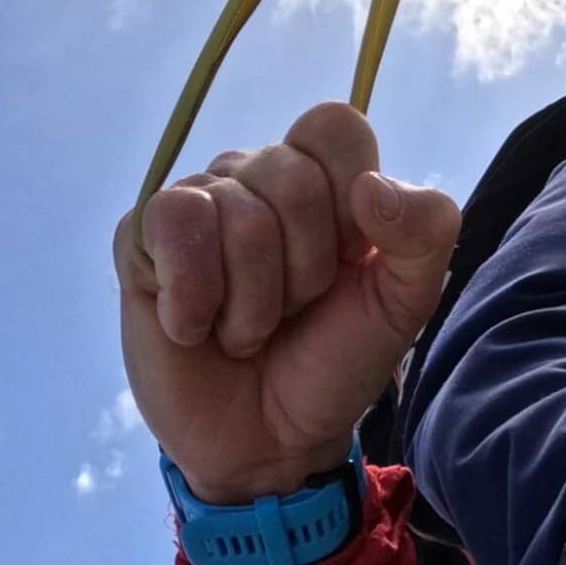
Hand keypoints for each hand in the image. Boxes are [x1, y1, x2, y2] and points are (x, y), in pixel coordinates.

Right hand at [115, 102, 458, 503]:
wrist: (272, 438)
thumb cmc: (337, 360)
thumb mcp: (404, 302)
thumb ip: (425, 233)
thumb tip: (369, 186)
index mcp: (326, 181)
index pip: (334, 125)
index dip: (349, 199)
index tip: (350, 261)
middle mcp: (258, 178)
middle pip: (289, 175)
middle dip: (305, 267)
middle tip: (295, 309)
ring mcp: (197, 204)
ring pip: (233, 211)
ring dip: (253, 297)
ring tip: (248, 327)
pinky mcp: (140, 240)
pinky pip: (171, 225)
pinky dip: (196, 297)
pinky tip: (196, 328)